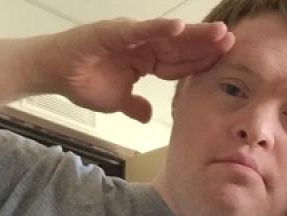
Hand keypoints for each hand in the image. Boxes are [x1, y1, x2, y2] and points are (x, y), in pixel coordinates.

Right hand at [40, 18, 234, 121]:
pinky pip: (138, 31)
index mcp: (145, 60)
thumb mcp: (116, 101)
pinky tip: (178, 28)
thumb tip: (148, 116)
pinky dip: (157, 29)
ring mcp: (128, 36)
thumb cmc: (82, 82)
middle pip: (178, 45)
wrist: (53, 73)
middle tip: (232, 42)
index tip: (224, 62)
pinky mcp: (112, 32)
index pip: (178, 62)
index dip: (200, 61)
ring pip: (165, 35)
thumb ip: (135, 105)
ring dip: (191, 34)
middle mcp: (141, 45)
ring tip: (217, 34)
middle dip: (205, 44)